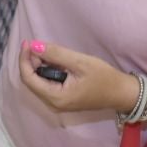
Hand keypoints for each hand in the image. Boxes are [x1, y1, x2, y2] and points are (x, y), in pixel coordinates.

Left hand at [18, 40, 132, 115]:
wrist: (121, 93)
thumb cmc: (103, 78)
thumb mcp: (79, 62)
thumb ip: (56, 54)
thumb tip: (34, 46)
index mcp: (56, 98)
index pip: (28, 78)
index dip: (24, 59)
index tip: (28, 42)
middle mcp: (53, 104)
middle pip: (32, 81)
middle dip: (31, 61)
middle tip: (39, 44)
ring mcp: (58, 103)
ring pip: (39, 82)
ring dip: (39, 65)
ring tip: (48, 51)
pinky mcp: (63, 99)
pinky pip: (47, 84)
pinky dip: (46, 71)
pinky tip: (54, 60)